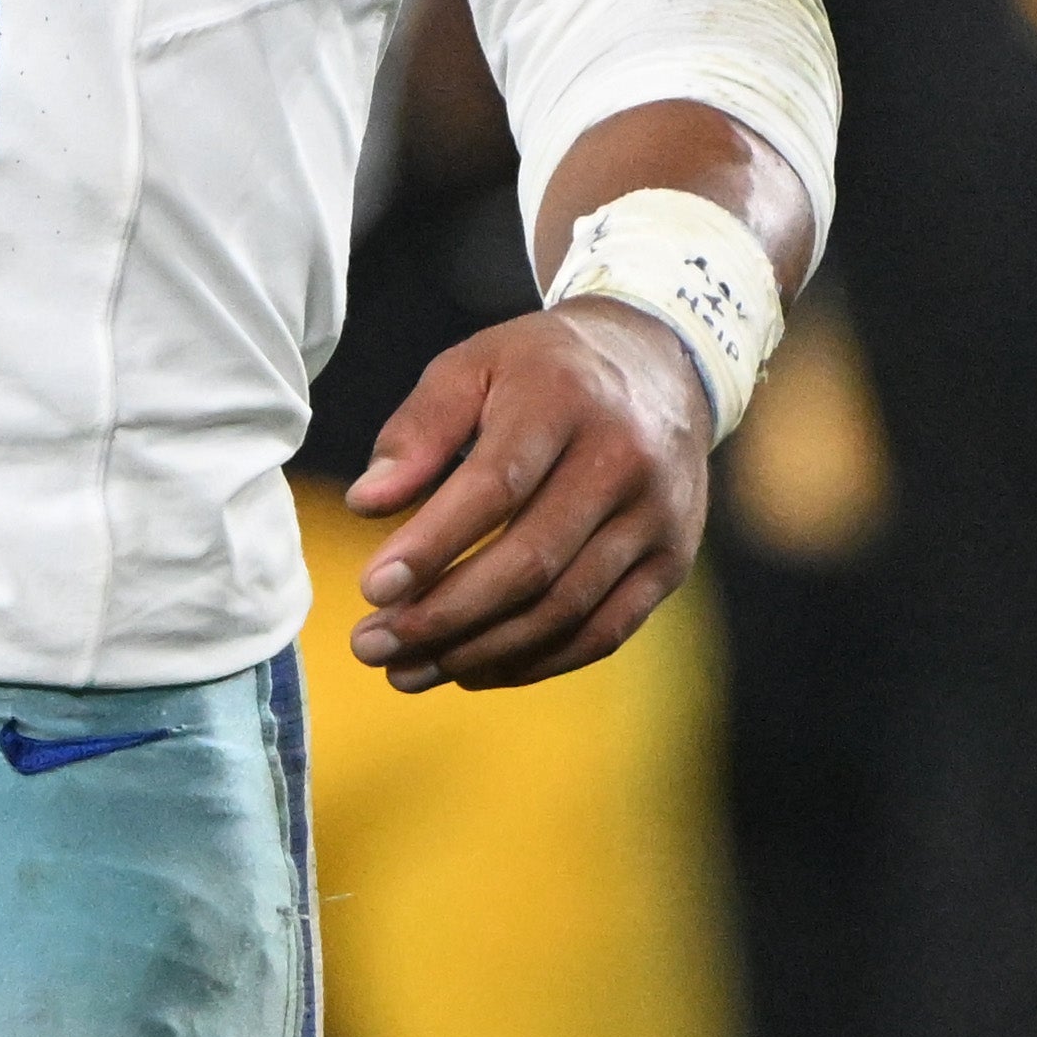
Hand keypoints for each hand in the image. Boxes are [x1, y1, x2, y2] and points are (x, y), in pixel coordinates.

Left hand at [343, 302, 711, 690]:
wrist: (659, 365)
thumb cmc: (541, 370)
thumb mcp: (472, 366)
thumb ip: (418, 431)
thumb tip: (366, 504)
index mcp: (562, 401)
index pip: (496, 487)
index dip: (433, 544)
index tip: (372, 588)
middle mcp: (621, 461)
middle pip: (532, 561)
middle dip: (445, 615)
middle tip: (371, 645)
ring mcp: (655, 518)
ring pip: (565, 609)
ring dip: (480, 651)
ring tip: (406, 671)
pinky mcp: (671, 562)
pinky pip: (603, 631)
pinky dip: (535, 662)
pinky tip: (471, 670)